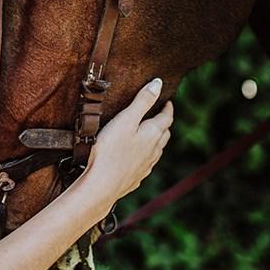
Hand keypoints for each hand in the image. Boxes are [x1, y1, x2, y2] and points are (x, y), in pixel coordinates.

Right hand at [83, 78, 172, 203]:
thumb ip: (142, 101)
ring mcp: (145, 166)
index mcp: (152, 134)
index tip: (167, 101)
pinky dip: (146, 156)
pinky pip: (146, 164)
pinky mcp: (135, 178)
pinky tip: (139, 158)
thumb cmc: (111, 150)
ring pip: (157, 151)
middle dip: (164, 124)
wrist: (102, 185)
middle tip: (160, 116)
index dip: (168, 108)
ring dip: (157, 141)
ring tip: (152, 135)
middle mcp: (153, 151)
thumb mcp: (126, 119)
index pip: (166, 118)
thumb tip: (158, 83)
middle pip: (164, 135)